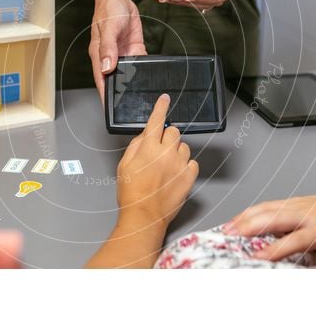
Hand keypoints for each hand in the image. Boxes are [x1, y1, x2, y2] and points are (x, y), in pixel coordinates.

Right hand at [89, 0, 146, 101]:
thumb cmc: (108, 10)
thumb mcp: (108, 29)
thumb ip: (108, 49)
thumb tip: (107, 67)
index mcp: (100, 56)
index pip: (102, 81)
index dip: (106, 96)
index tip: (110, 110)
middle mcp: (111, 57)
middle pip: (116, 80)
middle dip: (122, 93)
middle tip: (132, 106)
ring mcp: (123, 54)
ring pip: (129, 73)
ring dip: (134, 82)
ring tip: (143, 95)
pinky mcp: (134, 48)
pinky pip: (140, 62)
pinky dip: (145, 68)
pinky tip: (151, 75)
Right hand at [116, 94, 199, 228]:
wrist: (144, 216)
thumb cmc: (131, 193)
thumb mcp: (124, 165)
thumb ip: (135, 146)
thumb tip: (145, 135)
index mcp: (149, 147)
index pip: (157, 120)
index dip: (161, 107)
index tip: (165, 99)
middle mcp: (167, 153)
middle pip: (174, 132)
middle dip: (167, 136)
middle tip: (159, 150)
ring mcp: (180, 164)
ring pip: (184, 147)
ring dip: (177, 151)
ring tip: (167, 165)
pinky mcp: (189, 177)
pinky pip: (192, 163)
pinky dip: (185, 165)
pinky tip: (176, 174)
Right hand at [223, 174, 315, 267]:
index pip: (294, 240)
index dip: (274, 250)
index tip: (256, 259)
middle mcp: (308, 213)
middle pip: (273, 216)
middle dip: (249, 226)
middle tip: (228, 236)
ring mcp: (302, 203)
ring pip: (268, 207)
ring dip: (246, 216)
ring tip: (227, 227)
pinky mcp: (298, 200)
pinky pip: (271, 203)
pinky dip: (253, 209)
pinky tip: (243, 216)